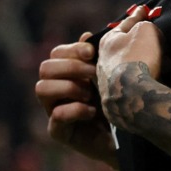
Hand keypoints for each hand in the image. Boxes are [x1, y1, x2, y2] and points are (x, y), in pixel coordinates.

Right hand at [37, 32, 117, 167]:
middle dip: (71, 67)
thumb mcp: (109, 76)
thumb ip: (97, 57)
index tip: (92, 53)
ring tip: (90, 94)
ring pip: (41, 88)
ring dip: (69, 87)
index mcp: (66, 74)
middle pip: (45, 68)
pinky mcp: (58, 131)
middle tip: (93, 73)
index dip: (72, 50)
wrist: (128, 135)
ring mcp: (53, 111)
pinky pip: (55, 115)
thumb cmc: (117, 102)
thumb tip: (86, 35)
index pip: (56, 54)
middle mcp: (55, 90)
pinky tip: (92, 111)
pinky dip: (75, 109)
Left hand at [97, 6, 165, 128]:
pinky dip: (145, 80)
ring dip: (147, 64)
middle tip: (158, 43)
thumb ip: (145, 26)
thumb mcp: (146, 31)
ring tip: (163, 66)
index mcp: (108, 41)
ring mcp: (108, 82)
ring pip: (132, 67)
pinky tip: (156, 81)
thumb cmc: (138, 58)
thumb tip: (146, 30)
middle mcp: (104, 61)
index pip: (127, 24)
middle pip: (129, 47)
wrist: (133, 97)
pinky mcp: (116, 100)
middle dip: (143, 44)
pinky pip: (134, 84)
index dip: (138, 15)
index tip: (142, 10)